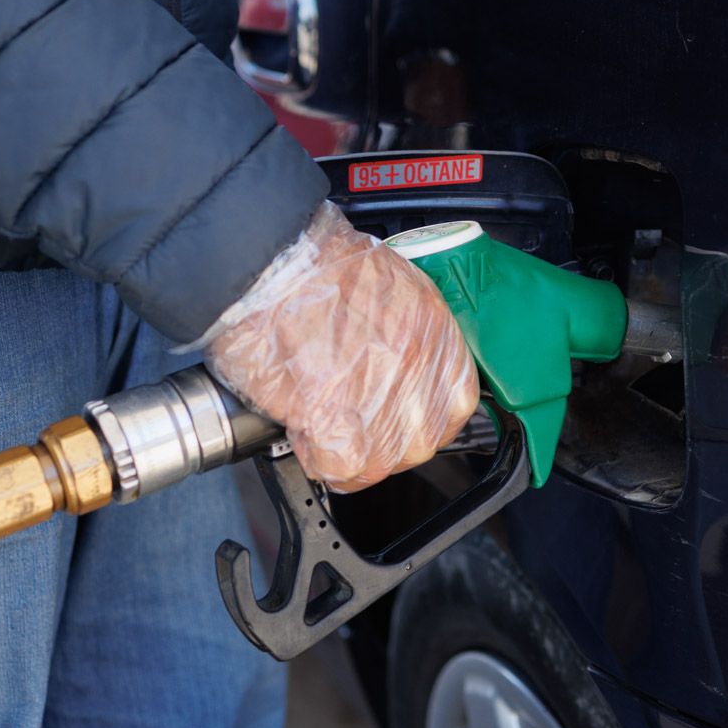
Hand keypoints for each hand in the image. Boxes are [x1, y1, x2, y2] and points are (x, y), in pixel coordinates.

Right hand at [205, 204, 478, 490]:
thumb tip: (396, 370)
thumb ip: (407, 335)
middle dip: (384, 443)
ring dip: (350, 456)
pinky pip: (339, 468)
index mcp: (435, 334)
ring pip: (381, 463)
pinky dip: (317, 457)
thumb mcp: (392, 287)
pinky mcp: (336, 418)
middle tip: (350, 425)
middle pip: (419, 443)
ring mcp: (382, 397)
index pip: (455, 405)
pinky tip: (302, 430)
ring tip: (321, 427)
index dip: (419, 418)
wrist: (272, 260)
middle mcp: (418, 368)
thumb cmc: (316, 266)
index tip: (396, 418)